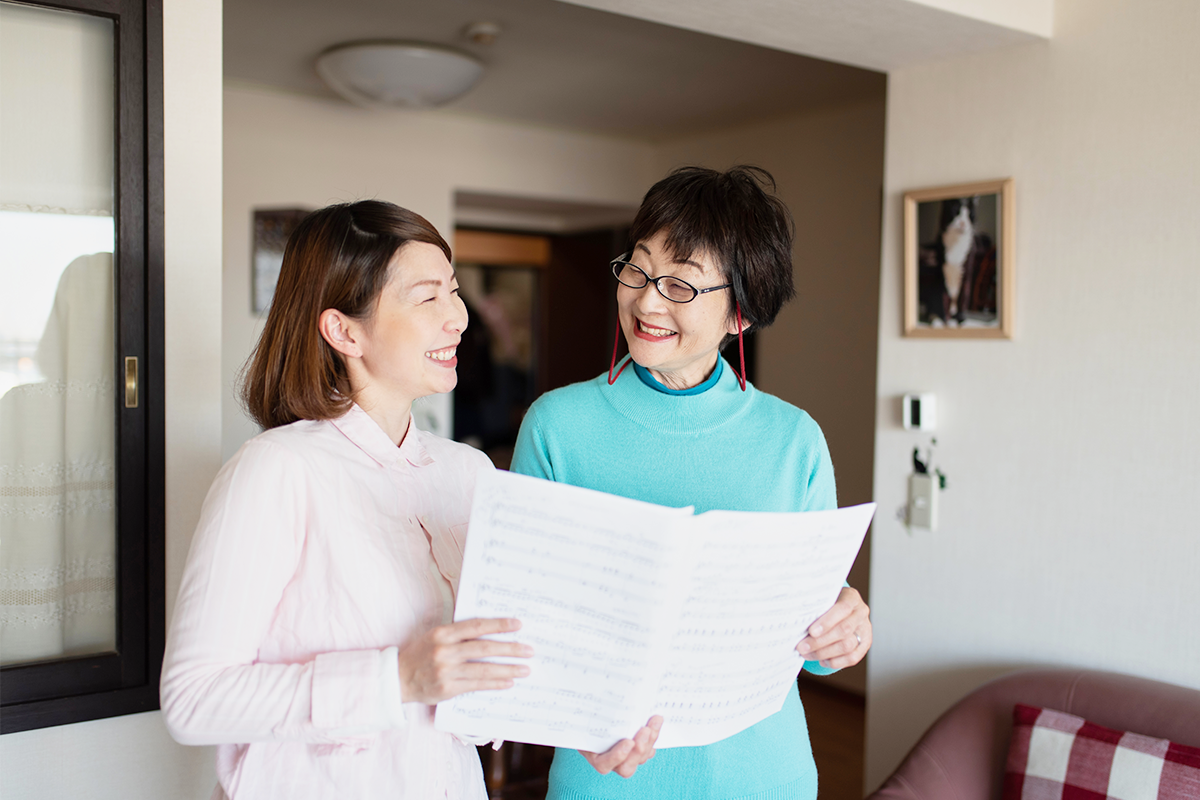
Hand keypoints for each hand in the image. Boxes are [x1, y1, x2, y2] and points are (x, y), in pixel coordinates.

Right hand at [397, 617, 532, 704]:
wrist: (398, 678)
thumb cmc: (421, 654)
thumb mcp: (436, 636)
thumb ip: (459, 634)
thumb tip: (491, 631)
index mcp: (442, 633)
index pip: (476, 626)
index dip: (498, 625)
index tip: (518, 625)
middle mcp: (444, 651)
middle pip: (484, 648)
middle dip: (510, 649)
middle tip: (528, 649)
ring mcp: (446, 671)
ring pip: (483, 669)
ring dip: (507, 669)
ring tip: (525, 668)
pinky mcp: (447, 689)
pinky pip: (476, 685)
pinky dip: (494, 683)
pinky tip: (508, 682)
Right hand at [580, 715, 662, 777]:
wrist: (590, 708)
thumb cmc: (585, 710)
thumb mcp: (582, 710)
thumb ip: (588, 709)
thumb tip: (592, 691)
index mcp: (592, 752)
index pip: (603, 764)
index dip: (616, 757)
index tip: (628, 742)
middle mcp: (608, 759)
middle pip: (626, 767)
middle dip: (639, 750)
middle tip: (646, 730)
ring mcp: (624, 757)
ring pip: (640, 759)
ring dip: (650, 741)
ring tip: (655, 721)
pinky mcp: (636, 749)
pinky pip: (648, 751)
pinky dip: (653, 737)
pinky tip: (656, 723)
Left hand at [796, 587, 870, 668]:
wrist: (841, 611)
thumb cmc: (828, 605)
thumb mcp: (823, 600)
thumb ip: (815, 609)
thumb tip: (797, 622)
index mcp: (851, 597)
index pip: (843, 608)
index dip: (827, 621)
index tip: (811, 631)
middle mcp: (860, 612)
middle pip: (844, 630)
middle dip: (820, 641)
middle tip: (802, 647)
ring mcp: (865, 629)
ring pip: (847, 646)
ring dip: (825, 653)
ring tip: (808, 654)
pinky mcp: (865, 644)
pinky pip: (852, 658)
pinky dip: (835, 662)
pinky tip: (822, 661)